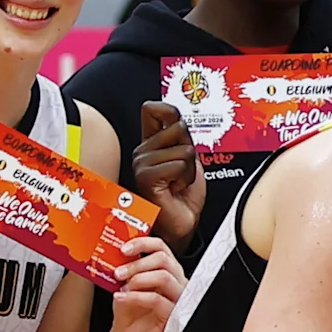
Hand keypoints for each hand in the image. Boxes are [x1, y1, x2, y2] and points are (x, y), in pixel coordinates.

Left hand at [97, 231, 183, 331]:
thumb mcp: (123, 283)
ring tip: (121, 286)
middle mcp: (176, 281)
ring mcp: (178, 298)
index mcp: (166, 270)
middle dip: (138, 263)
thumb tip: (111, 249)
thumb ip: (124, 266)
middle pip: (164, 259)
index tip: (123, 249)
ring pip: (165, 277)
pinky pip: (157, 300)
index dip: (143, 243)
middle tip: (118, 272)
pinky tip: (120, 297)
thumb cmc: (128, 310)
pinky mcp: (174, 315)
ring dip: (138, 278)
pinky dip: (136, 296)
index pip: (161, 248)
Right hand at [130, 99, 206, 243]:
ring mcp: (142, 163)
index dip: (171, 113)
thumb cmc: (183, 196)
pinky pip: (179, 165)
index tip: (179, 131)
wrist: (181, 223)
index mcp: (150, 143)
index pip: (154, 109)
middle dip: (190, 151)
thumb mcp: (187, 160)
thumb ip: (182, 137)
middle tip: (181, 172)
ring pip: (183, 149)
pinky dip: (185, 179)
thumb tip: (178, 117)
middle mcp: (142, 151)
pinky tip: (175, 189)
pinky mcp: (146, 176)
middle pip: (178, 127)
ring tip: (178, 182)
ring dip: (189, 169)